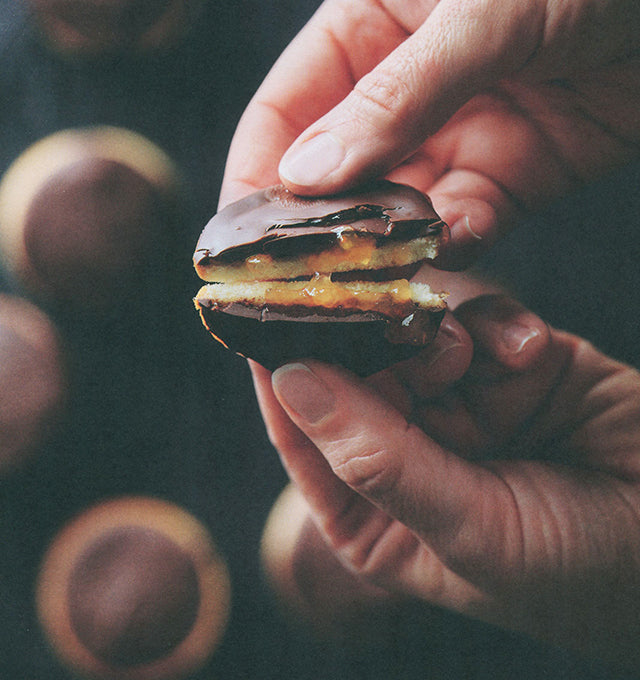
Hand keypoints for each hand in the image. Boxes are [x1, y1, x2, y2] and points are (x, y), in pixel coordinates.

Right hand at [221, 0, 639, 266]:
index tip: (239, 243)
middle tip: (304, 284)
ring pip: (393, 211)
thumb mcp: (487, 6)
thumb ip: (397, 93)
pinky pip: (463, 225)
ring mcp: (453, 136)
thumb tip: (303, 173)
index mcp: (369, 25)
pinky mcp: (507, 177)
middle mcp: (399, 88)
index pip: (283, 110)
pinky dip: (453, 245)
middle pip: (333, 175)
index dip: (254, 176)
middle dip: (316, 230)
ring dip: (386, 247)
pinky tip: (453, 250)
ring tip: (378, 277)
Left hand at [254, 295, 639, 669]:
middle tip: (383, 311)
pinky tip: (530, 354)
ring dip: (440, 336)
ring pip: (416, 337)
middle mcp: (408, 450)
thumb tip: (291, 383)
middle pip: (358, 374)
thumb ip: (381, 457)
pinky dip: (502, 329)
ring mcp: (462, 403)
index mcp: (374, 511)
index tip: (258, 315)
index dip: (280, 377)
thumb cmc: (577, 570)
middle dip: (371, 342)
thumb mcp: (470, 528)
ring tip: (471, 354)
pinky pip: (482, 320)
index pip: (305, 436)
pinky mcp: (512, 365)